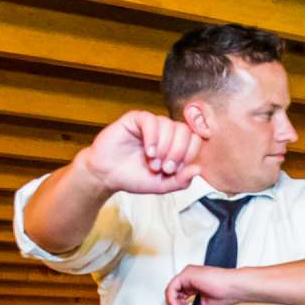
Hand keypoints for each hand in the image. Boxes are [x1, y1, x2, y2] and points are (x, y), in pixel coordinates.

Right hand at [82, 110, 201, 195]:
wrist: (106, 175)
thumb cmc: (133, 177)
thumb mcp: (161, 185)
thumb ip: (181, 181)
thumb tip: (198, 170)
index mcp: (175, 144)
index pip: (195, 139)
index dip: (188, 155)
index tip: (174, 171)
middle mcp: (165, 131)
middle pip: (185, 131)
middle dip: (177, 152)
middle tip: (164, 168)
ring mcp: (151, 124)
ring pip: (169, 125)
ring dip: (163, 147)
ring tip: (152, 163)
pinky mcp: (135, 119)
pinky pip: (150, 120)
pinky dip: (152, 137)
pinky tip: (148, 152)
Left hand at [164, 263, 243, 304]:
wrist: (233, 289)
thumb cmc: (225, 296)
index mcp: (194, 284)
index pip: (179, 295)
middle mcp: (190, 278)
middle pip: (173, 292)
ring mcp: (188, 275)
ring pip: (171, 289)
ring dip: (172, 303)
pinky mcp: (187, 274)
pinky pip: (172, 287)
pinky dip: (172, 299)